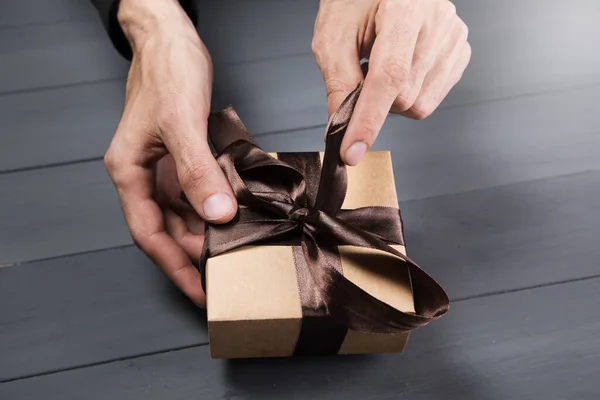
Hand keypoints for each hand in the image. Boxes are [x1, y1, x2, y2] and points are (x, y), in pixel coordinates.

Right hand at [104, 0, 236, 307]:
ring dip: (210, 231)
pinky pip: (201, 191)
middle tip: (227, 277)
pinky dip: (219, 205)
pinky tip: (239, 215)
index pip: (149, 233)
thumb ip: (197, 171)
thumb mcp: (181, 123)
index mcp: (130, 172)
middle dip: (196, 254)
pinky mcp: (185, 157)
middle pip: (169, 229)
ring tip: (238, 252)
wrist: (172, 40)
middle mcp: (146, 175)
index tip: (198, 290)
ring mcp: (165, 167)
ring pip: (187, 213)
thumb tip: (217, 214)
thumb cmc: (165, 72)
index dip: (174, 266)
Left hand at [312, 0, 470, 164]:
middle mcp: (438, 19)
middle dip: (375, 102)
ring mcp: (454, 36)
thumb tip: (341, 127)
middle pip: (405, 97)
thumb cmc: (354, 1)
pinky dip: (410, 94)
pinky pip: (433, 97)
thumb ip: (337, 82)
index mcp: (405, 7)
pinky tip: (401, 68)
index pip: (390, 76)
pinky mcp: (460, 52)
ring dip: (393, 99)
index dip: (369, 119)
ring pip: (420, 104)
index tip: (352, 151)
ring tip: (381, 63)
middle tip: (361, 75)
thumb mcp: (333, 35)